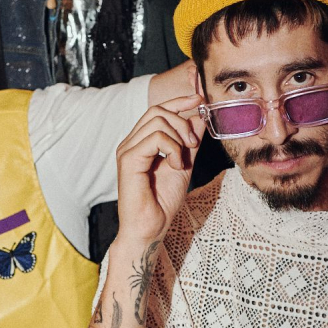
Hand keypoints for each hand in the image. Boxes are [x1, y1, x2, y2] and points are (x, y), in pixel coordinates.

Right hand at [116, 94, 204, 246]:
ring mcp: (127, 149)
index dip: (179, 101)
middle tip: (193, 145)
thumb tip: (200, 118)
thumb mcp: (183, 164)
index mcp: (140, 142)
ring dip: (179, 137)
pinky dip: (173, 148)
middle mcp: (131, 142)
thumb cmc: (162, 202)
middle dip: (183, 121)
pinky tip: (176, 165)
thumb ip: (189, 142)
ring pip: (158, 120)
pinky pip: (156, 137)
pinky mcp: (129, 159)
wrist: (150, 228)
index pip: (158, 110)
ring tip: (183, 160)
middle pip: (158, 110)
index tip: (199, 99)